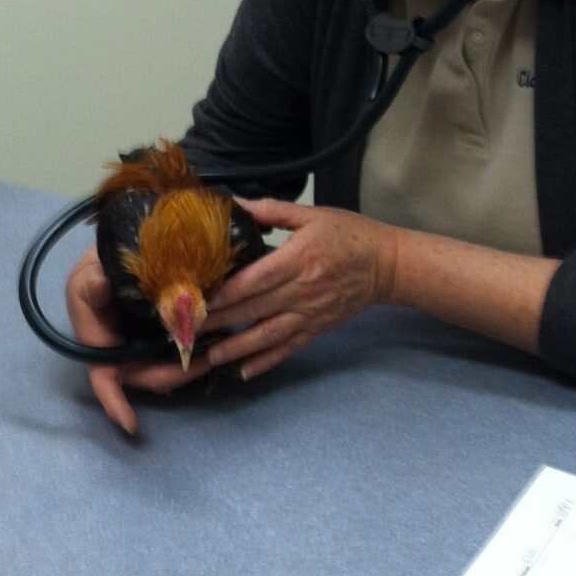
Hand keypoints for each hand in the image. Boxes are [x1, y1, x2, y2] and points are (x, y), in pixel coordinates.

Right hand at [64, 244, 213, 435]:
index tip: (131, 424)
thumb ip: (92, 283)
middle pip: (145, 375)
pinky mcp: (157, 334)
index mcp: (97, 341)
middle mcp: (119, 350)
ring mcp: (139, 344)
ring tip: (213, 353)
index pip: (104, 377)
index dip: (115, 402)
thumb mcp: (89, 272)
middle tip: (206, 361)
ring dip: (185, 364)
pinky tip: (211, 339)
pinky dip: (190, 347)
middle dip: (174, 374)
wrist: (116, 254)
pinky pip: (173, 347)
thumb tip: (98, 287)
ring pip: (162, 364)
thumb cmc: (96, 267)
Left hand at [201, 200, 397, 380]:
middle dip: (221, 321)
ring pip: (268, 334)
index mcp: (300, 258)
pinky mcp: (317, 329)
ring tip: (209, 356)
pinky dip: (266, 362)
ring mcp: (310, 314)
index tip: (202, 299)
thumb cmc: (348, 234)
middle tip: (189, 330)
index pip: (258, 279)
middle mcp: (303, 290)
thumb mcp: (312, 215)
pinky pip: (288, 348)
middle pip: (256, 308)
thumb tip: (236, 204)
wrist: (386, 264)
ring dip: (237, 347)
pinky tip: (244, 372)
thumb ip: (272, 211)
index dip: (229, 291)